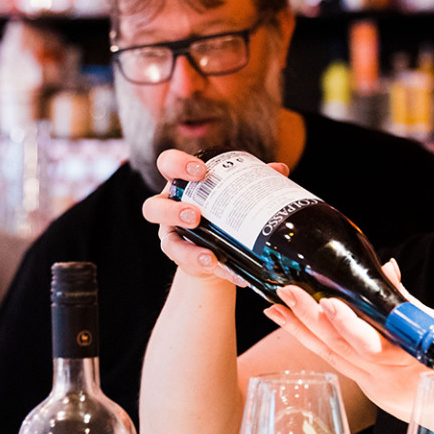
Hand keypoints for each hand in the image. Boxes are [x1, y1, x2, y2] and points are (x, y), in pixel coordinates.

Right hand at [140, 148, 287, 285]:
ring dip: (187, 249)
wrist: (218, 247)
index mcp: (181, 184)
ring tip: (209, 254)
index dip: (177, 164)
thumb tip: (279, 169)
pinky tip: (224, 268)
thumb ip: (253, 180)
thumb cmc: (222, 210)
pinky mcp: (180, 258)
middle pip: (153, 206)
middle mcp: (169, 209)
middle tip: (196, 215)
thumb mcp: (233, 193)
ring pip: (165, 241)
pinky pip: (188, 264)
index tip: (200, 170)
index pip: (167, 164)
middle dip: (172, 211)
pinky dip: (207, 266)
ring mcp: (171, 236)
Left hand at [263, 260, 433, 421]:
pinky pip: (333, 362)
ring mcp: (372, 382)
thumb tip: (386, 267)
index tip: (328, 303)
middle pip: (342, 346)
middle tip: (286, 292)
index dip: (349, 325)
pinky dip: (311, 341)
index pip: (373, 341)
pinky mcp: (366, 386)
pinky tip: (290, 325)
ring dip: (300, 329)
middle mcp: (385, 372)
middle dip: (311, 319)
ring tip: (275, 307)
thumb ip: (405, 299)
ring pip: (331, 354)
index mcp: (408, 355)